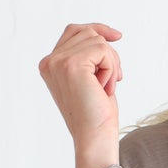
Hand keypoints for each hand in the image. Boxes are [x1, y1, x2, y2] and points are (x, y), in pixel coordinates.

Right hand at [38, 22, 122, 146]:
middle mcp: (49, 61)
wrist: (94, 138)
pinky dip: (111, 69)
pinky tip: (105, 88)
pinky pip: (103, 49)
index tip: (118, 37)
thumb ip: (88, 55)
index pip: (74, 30)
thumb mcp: (91, 77)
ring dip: (111, 64)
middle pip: (88, 32)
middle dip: (109, 55)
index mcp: (49, 65)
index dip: (98, 30)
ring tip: (105, 88)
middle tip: (113, 81)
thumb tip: (101, 33)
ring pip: (97, 40)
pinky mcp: (71, 64)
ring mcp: (58, 62)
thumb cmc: (96, 114)